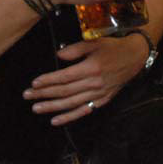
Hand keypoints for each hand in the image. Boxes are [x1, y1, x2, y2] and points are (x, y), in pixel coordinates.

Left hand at [22, 35, 146, 124]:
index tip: (34, 83)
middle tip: (27, 96)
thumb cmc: (112, 48)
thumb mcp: (95, 42)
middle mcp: (94, 83)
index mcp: (91, 68)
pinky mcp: (102, 101)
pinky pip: (83, 111)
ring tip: (37, 108)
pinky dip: (69, 117)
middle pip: (65, 91)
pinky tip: (56, 120)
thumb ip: (75, 49)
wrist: (134, 57)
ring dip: (52, 107)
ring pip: (71, 103)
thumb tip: (58, 55)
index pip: (64, 77)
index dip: (48, 81)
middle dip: (44, 94)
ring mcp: (98, 94)